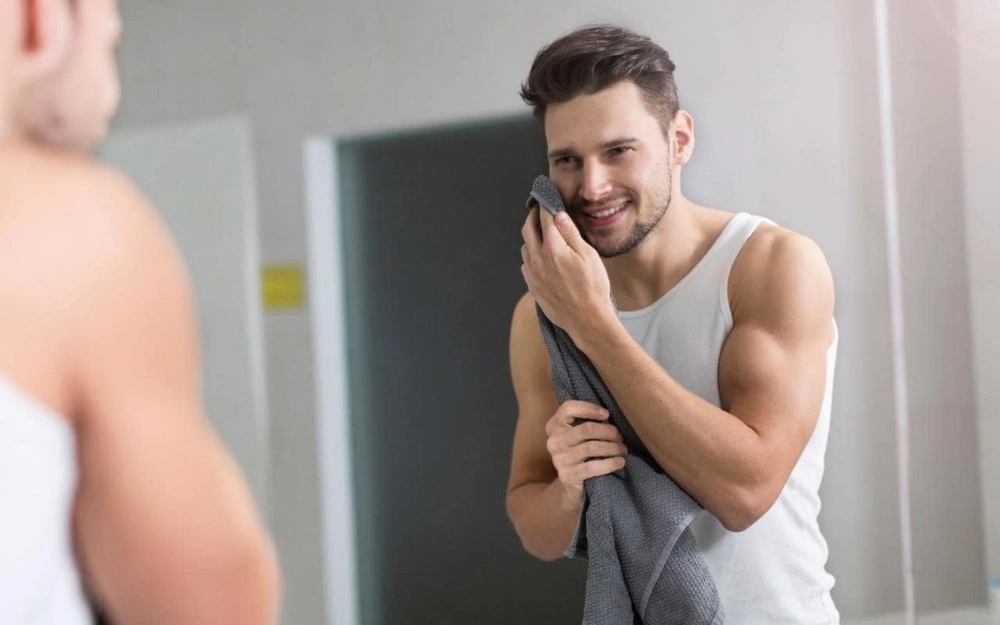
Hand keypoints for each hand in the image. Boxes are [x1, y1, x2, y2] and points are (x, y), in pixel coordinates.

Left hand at [520, 207, 614, 343]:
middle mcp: (538, 260)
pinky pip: (526, 264)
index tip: (545, 199)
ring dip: (531, 237)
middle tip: (538, 210)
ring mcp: (532, 274)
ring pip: (525, 247)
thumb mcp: (588, 256)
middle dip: (532, 217)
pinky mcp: (532, 286)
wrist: (586, 320)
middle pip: (527, 230)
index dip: (545, 206)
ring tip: (541, 233)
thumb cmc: (593, 288)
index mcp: (553, 249)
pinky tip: (541, 257)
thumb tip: (558, 215)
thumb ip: (571, 234)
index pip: (544, 219)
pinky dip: (531, 255)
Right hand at [545, 400, 627, 504]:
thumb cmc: (580, 454)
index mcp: (555, 426)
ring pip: (592, 447)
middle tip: (620, 437)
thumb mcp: (577, 436)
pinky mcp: (567, 476)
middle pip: (587, 429)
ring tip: (622, 450)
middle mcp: (554, 441)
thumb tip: (609, 417)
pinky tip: (620, 462)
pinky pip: (592, 467)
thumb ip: (587, 423)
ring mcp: (559, 459)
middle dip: (609, 432)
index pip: (568, 408)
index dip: (589, 408)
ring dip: (613, 448)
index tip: (607, 414)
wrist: (570, 486)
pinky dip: (610, 463)